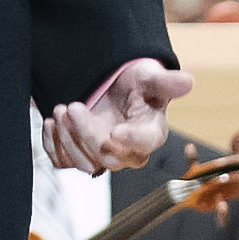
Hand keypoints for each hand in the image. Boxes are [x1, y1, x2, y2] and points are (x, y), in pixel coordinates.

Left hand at [48, 58, 193, 173]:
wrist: (111, 88)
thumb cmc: (136, 84)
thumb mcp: (149, 76)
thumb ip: (165, 81)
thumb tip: (188, 81)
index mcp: (151, 133)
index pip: (146, 144)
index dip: (132, 141)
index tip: (116, 131)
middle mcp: (128, 152)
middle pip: (109, 157)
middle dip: (87, 133)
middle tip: (72, 106)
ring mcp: (103, 156)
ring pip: (85, 163)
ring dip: (68, 139)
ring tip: (60, 110)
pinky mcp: (80, 156)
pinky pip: (64, 162)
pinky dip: (53, 145)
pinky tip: (50, 123)